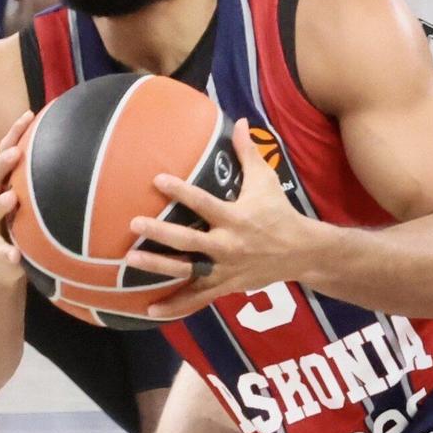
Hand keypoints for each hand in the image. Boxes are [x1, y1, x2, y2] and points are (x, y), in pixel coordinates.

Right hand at [0, 110, 33, 285]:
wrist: (1, 264)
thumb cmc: (21, 224)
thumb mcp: (32, 200)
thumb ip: (45, 178)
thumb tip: (82, 147)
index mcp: (1, 185)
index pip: (4, 153)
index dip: (14, 134)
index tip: (29, 114)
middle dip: (2, 164)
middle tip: (16, 153)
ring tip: (11, 198)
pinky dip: (6, 254)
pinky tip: (15, 256)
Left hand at [125, 119, 312, 317]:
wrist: (302, 252)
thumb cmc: (278, 212)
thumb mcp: (266, 180)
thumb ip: (248, 152)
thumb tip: (238, 120)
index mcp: (236, 218)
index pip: (204, 203)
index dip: (181, 191)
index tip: (157, 179)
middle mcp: (228, 245)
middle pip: (190, 241)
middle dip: (161, 233)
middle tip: (134, 225)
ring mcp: (225, 269)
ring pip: (188, 272)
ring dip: (158, 268)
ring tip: (130, 261)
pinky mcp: (225, 287)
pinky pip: (197, 299)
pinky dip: (175, 306)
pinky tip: (150, 311)